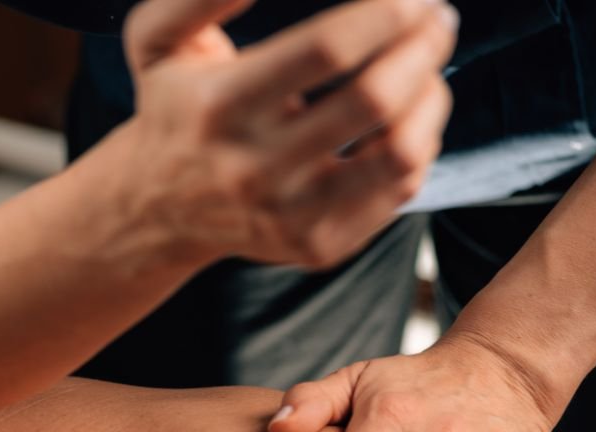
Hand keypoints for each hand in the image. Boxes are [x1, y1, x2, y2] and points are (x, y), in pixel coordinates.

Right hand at [115, 0, 458, 268]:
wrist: (159, 207)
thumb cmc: (173, 106)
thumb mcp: (156, 39)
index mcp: (219, 106)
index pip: (327, 49)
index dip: (387, 13)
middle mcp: (254, 168)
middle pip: (374, 99)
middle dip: (424, 48)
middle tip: (439, 20)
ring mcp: (290, 215)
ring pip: (401, 153)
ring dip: (432, 98)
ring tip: (427, 69)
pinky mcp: (319, 244)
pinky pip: (399, 192)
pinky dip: (418, 144)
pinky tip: (405, 119)